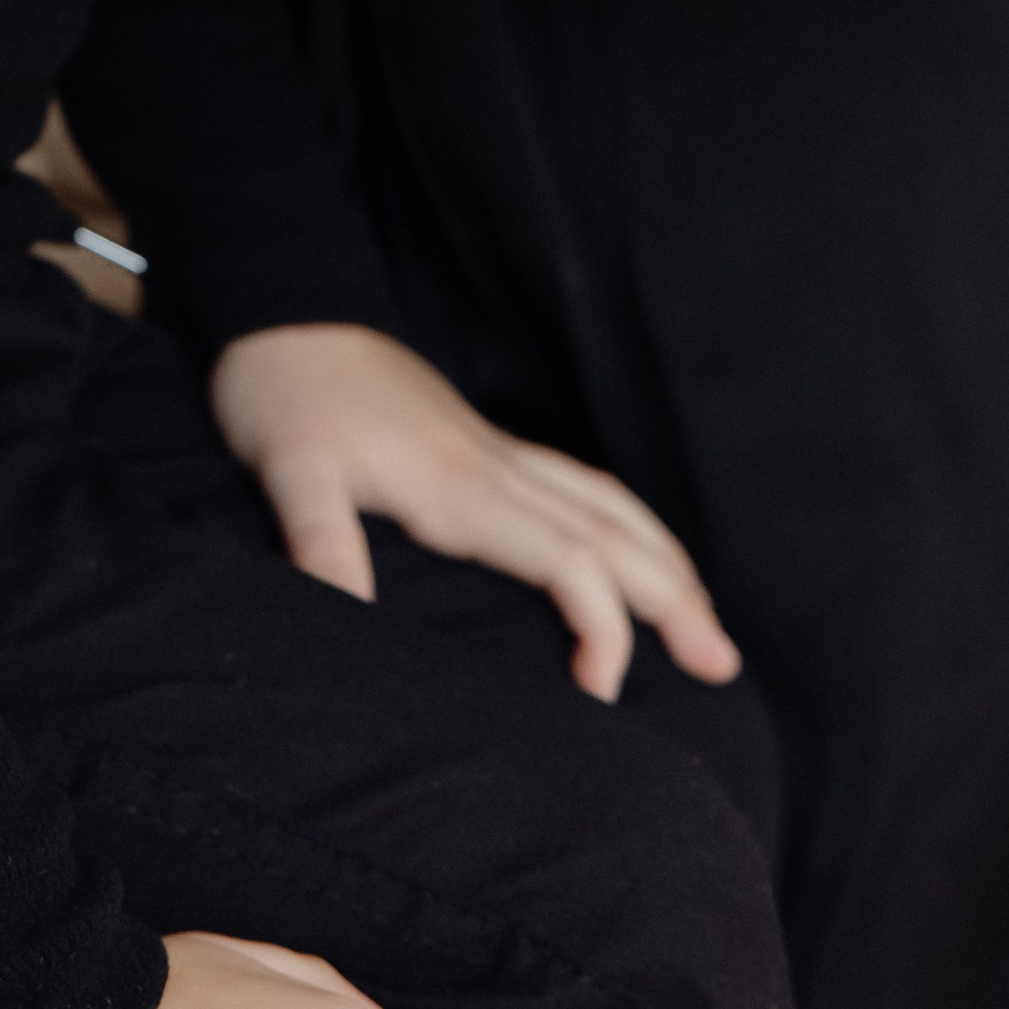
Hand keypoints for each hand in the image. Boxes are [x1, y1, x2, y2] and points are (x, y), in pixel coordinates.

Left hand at [210, 325, 740, 704]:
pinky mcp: (482, 444)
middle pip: (611, 534)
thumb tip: (348, 625)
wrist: (285, 315)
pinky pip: (579, 485)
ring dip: (663, 559)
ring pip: (606, 503)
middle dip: (674, 599)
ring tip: (706, 619)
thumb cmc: (284, 394)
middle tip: (724, 667)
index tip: (603, 693)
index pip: (566, 560)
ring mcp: (494, 451)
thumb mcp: (288, 470)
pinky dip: (624, 523)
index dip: (601, 626)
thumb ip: (321, 543)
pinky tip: (632, 548)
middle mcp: (494, 468)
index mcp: (460, 487)